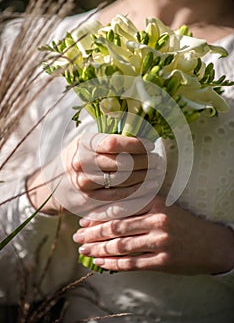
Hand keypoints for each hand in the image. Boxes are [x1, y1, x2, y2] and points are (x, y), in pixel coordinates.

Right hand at [27, 133, 162, 216]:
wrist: (55, 181)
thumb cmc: (79, 155)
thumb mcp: (88, 140)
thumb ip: (110, 135)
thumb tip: (138, 129)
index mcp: (84, 143)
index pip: (114, 143)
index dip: (136, 144)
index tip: (151, 145)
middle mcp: (83, 163)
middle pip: (121, 162)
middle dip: (144, 162)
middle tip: (158, 161)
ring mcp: (85, 183)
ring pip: (122, 181)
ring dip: (144, 177)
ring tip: (156, 173)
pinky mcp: (90, 198)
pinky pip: (118, 196)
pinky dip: (136, 192)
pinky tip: (148, 187)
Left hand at [73, 196, 233, 273]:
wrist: (209, 243)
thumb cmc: (182, 223)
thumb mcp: (164, 208)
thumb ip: (139, 210)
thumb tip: (107, 218)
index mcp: (155, 202)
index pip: (119, 208)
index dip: (98, 216)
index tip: (84, 221)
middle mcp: (157, 220)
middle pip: (116, 227)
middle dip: (93, 233)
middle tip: (77, 237)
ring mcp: (160, 241)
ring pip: (121, 245)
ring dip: (98, 249)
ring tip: (84, 250)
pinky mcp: (163, 261)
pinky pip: (132, 263)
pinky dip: (113, 264)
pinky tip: (101, 263)